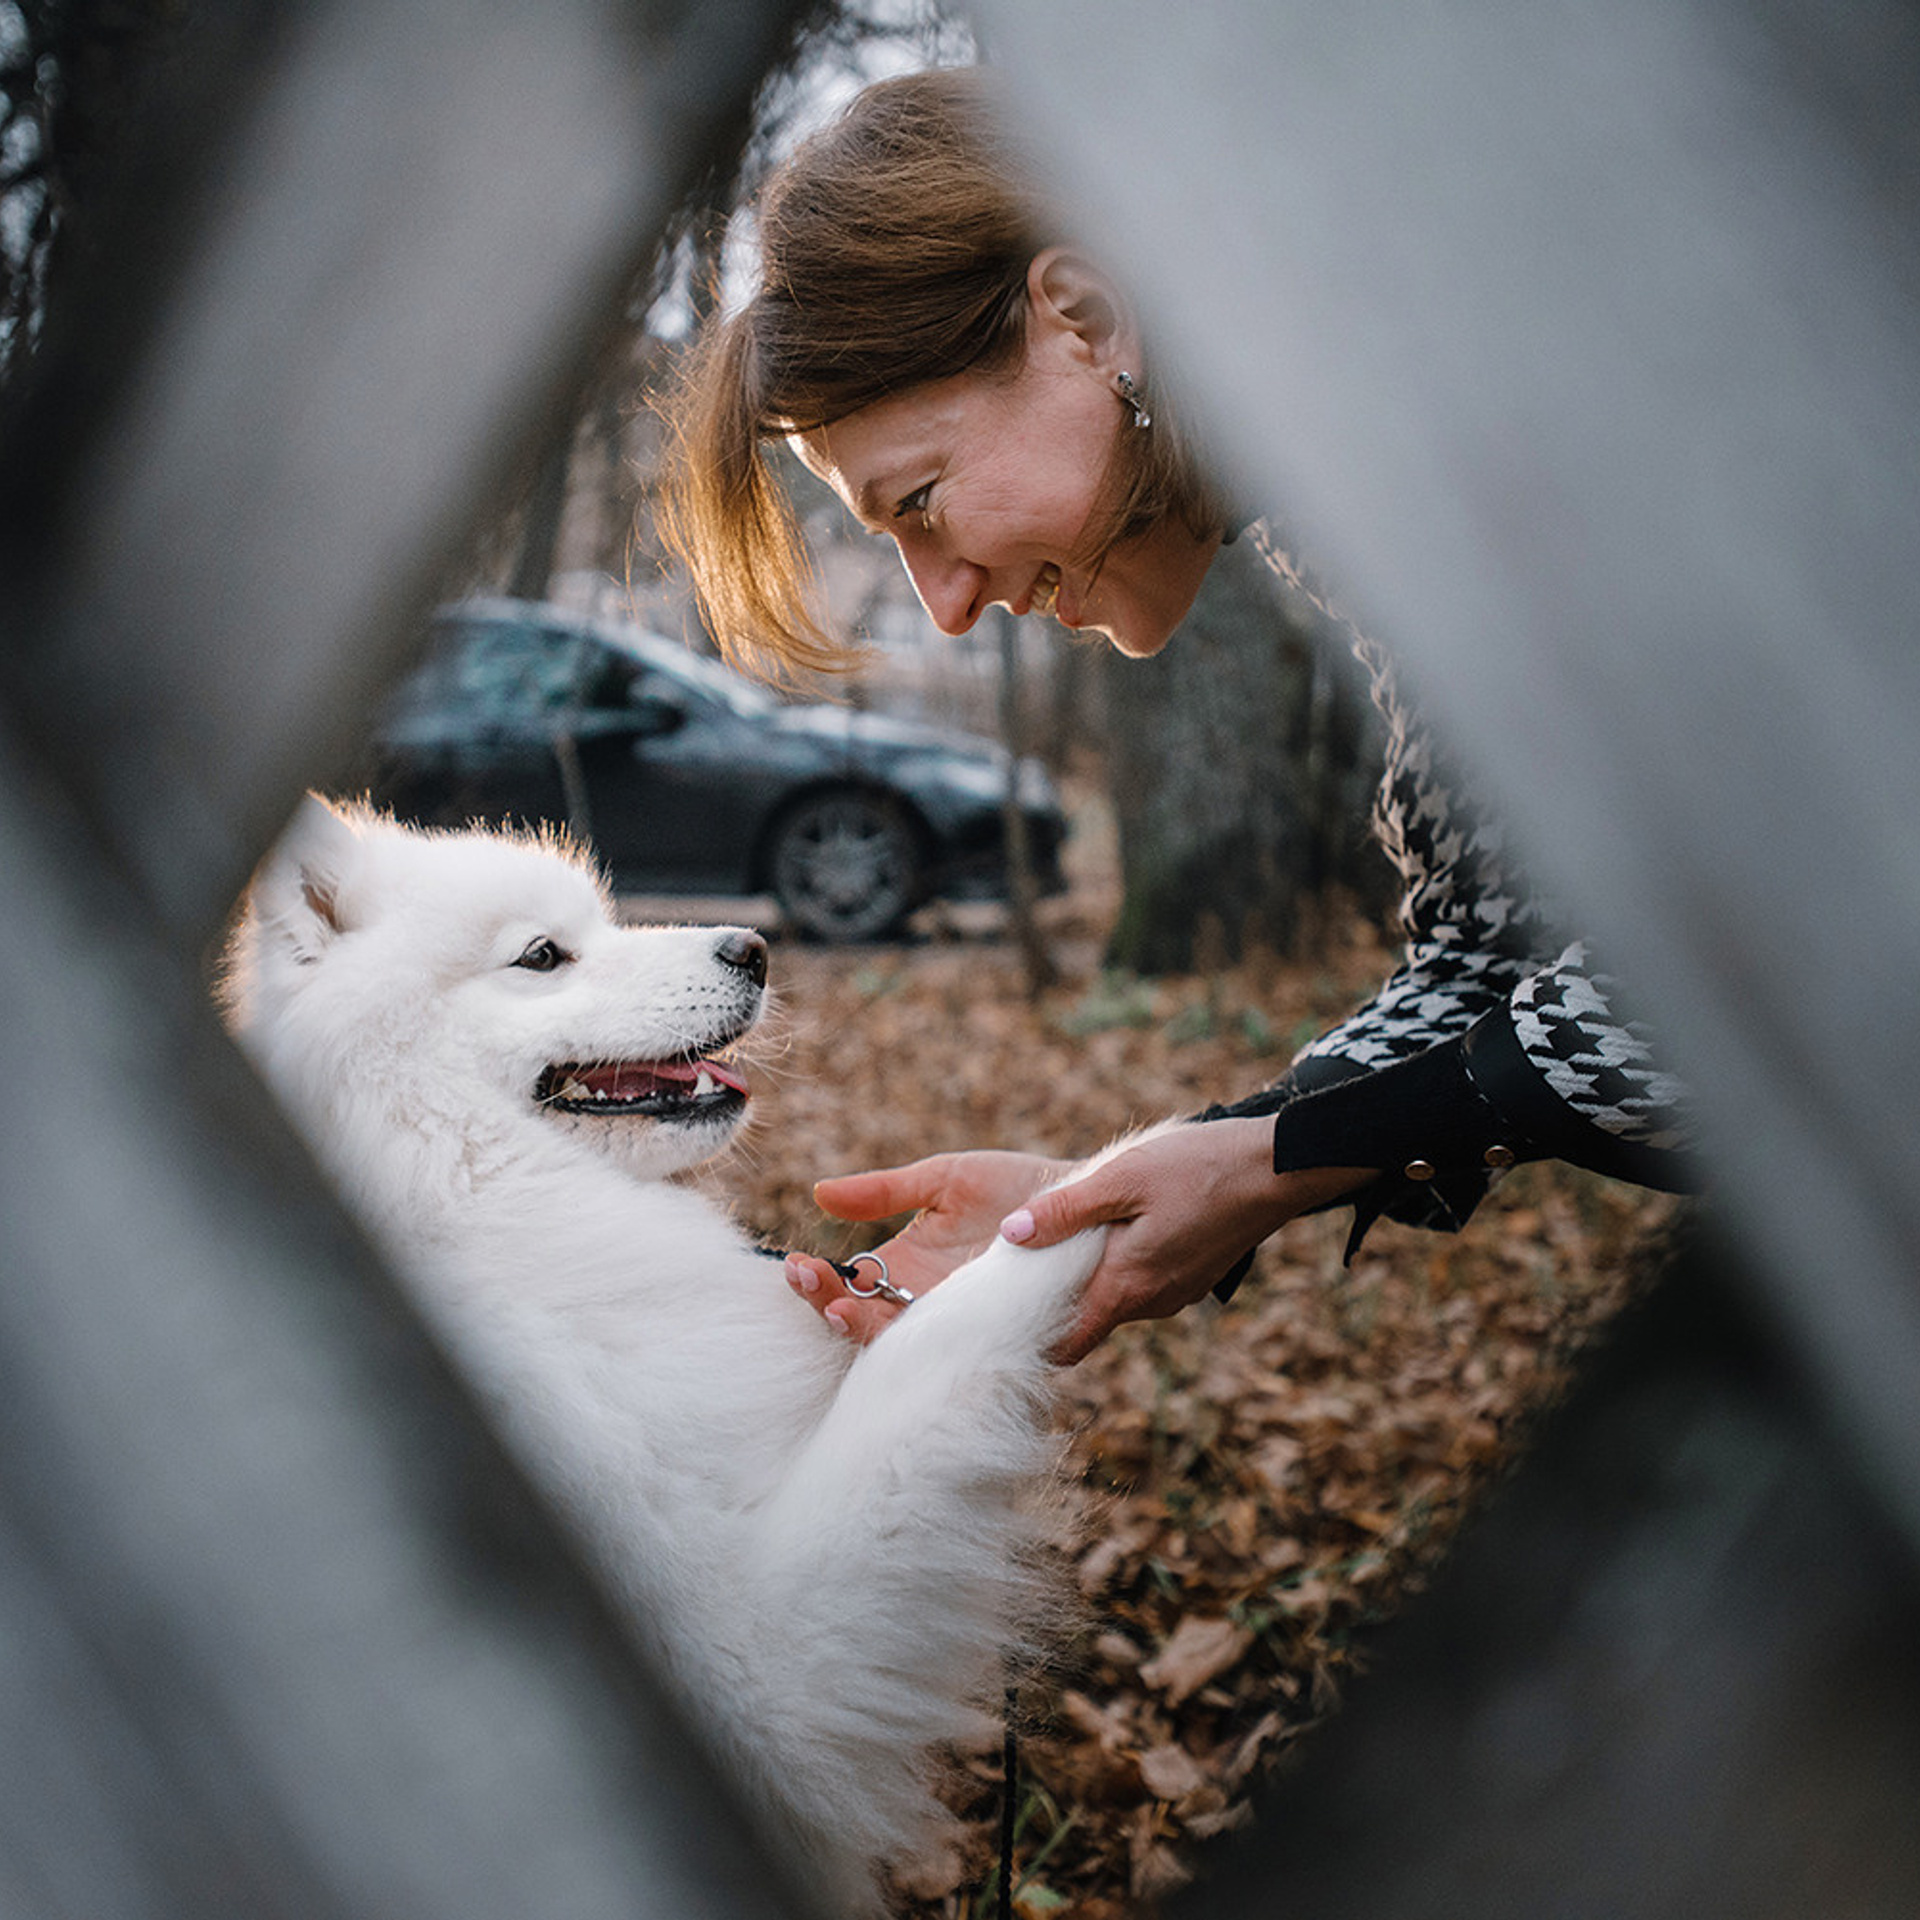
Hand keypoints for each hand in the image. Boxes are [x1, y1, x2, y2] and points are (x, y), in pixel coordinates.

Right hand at [785, 1149, 1068, 1342]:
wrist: (1091, 1201)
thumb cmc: (1020, 1189)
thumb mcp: (945, 1181)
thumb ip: (885, 1192)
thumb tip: (820, 1193)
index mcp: (909, 1273)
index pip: (850, 1291)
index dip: (819, 1285)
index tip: (793, 1262)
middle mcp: (929, 1311)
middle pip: (865, 1327)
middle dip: (829, 1308)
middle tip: (807, 1281)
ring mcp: (963, 1333)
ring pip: (902, 1352)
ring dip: (865, 1332)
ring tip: (843, 1307)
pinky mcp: (1004, 1345)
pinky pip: (962, 1363)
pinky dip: (928, 1355)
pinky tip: (901, 1335)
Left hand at [1000, 1119, 1374, 1361]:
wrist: (1276, 1167)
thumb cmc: (1198, 1168)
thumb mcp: (1120, 1178)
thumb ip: (1064, 1211)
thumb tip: (1010, 1236)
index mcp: (1126, 1286)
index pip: (1065, 1345)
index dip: (1030, 1336)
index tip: (1001, 1312)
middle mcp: (1151, 1302)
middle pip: (1087, 1318)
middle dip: (1056, 1295)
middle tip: (1028, 1255)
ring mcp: (1176, 1292)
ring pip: (1116, 1296)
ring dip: (1092, 1273)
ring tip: (1074, 1228)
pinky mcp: (1193, 1275)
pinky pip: (1143, 1280)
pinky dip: (1123, 1262)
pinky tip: (1120, 1221)